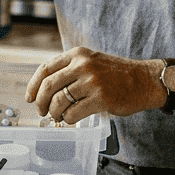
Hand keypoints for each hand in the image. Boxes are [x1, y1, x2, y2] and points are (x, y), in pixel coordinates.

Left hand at [25, 48, 165, 124]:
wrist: (145, 80)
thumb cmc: (117, 74)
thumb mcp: (92, 61)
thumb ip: (71, 69)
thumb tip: (45, 89)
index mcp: (78, 54)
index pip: (46, 69)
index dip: (33, 85)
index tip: (29, 97)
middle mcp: (83, 65)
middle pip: (49, 86)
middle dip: (40, 102)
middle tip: (41, 111)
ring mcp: (92, 82)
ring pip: (59, 101)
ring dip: (54, 113)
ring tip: (58, 116)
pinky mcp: (101, 99)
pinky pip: (73, 113)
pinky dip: (68, 119)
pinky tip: (70, 119)